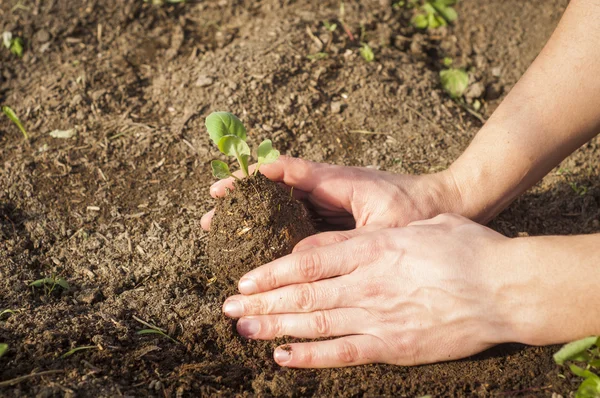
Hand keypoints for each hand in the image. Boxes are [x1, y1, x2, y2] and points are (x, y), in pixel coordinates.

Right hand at [201, 156, 461, 232]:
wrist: (450, 204)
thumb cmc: (418, 210)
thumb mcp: (380, 227)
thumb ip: (341, 240)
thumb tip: (298, 255)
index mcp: (338, 181)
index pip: (285, 174)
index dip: (251, 181)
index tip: (223, 188)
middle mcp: (331, 189)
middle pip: (277, 191)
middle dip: (244, 201)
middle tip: (212, 216)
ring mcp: (335, 204)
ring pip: (287, 209)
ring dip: (257, 219)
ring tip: (226, 233)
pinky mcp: (342, 222)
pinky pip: (305, 226)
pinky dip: (281, 235)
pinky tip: (262, 251)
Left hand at [222, 214, 520, 367]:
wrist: (505, 288)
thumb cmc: (467, 249)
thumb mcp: (416, 227)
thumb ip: (371, 237)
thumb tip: (335, 243)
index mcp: (371, 249)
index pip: (307, 260)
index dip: (271, 271)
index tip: (245, 278)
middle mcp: (365, 283)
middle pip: (301, 293)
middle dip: (261, 300)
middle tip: (228, 306)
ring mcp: (377, 317)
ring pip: (313, 323)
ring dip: (274, 328)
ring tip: (242, 329)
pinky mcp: (393, 347)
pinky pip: (343, 354)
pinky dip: (310, 357)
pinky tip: (283, 358)